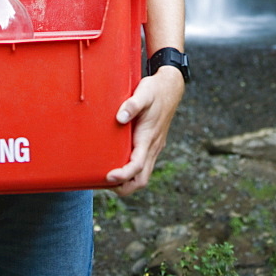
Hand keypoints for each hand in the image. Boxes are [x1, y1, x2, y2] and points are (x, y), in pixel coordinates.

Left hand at [105, 66, 184, 195]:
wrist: (171, 88)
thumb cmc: (155, 90)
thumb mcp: (144, 92)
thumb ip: (132, 105)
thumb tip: (120, 118)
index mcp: (149, 137)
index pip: (137, 165)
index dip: (123, 175)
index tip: (108, 177)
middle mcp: (153, 146)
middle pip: (141, 179)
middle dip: (124, 187)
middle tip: (103, 183)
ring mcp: (154, 147)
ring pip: (143, 175)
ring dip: (127, 182)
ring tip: (107, 180)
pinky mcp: (152, 144)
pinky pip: (143, 166)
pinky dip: (131, 172)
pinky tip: (118, 164)